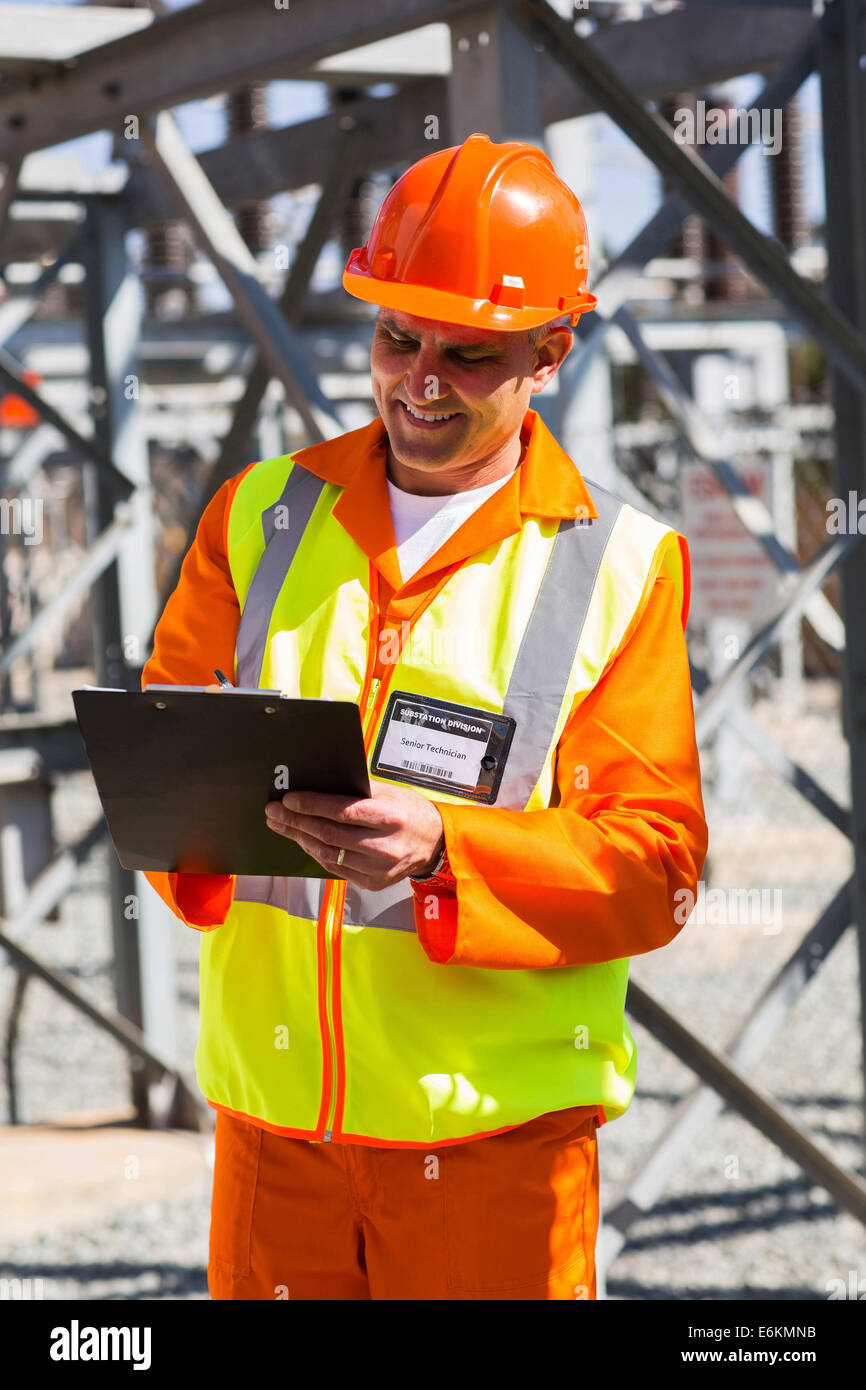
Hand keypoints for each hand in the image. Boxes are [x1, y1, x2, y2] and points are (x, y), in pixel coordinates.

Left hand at [265, 783, 444, 889]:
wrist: (435, 843)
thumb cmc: (409, 811)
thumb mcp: (389, 792)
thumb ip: (356, 791)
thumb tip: (316, 785)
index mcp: (390, 817)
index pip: (341, 811)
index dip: (311, 805)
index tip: (288, 799)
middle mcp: (384, 845)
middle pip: (328, 834)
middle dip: (296, 821)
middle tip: (274, 812)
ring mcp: (378, 868)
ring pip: (328, 854)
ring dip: (300, 838)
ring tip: (282, 825)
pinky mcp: (373, 882)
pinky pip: (335, 868)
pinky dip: (316, 853)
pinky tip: (304, 840)